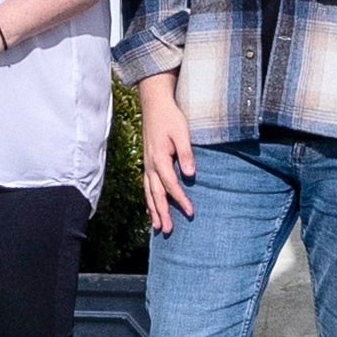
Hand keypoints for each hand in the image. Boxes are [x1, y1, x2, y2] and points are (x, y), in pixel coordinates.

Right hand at [139, 75, 196, 230]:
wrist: (154, 105)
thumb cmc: (171, 118)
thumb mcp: (182, 133)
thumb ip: (186, 154)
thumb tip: (190, 174)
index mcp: (160, 158)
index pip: (171, 185)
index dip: (181, 200)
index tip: (190, 212)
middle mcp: (150, 165)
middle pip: (156, 194)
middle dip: (162, 213)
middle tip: (168, 230)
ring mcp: (147, 164)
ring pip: (149, 192)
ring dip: (153, 210)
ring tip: (158, 227)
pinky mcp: (148, 163)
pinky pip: (146, 186)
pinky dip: (149, 200)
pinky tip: (151, 209)